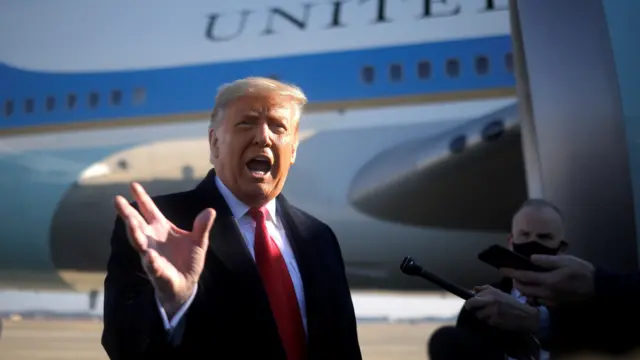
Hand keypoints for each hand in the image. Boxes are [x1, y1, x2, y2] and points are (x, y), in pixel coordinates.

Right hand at [114, 182, 215, 315]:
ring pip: (139, 243)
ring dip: (135, 233)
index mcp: (162, 229)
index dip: (141, 198)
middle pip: (137, 224)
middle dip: (127, 213)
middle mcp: (152, 240)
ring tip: (130, 223)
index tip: (133, 184)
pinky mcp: (157, 272)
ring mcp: (152, 255)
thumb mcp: (199, 241)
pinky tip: (149, 255)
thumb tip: (210, 211)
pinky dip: (151, 261)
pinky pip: (153, 266)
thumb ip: (202, 227)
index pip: (149, 210)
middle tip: (117, 200)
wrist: (186, 284)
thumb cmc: (188, 260)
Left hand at [464, 285, 538, 332]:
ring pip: (478, 314)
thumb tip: (473, 290)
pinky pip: (486, 321)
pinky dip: (490, 321)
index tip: (471, 303)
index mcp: (491, 291)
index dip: (471, 300)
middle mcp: (490, 299)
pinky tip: (497, 320)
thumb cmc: (512, 304)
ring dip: (482, 316)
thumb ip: (485, 290)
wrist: (526, 316)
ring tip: (491, 315)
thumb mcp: (500, 293)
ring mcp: (491, 310)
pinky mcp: (494, 320)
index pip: (473, 295)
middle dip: (470, 307)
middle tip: (473, 310)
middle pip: (470, 303)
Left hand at [500, 254, 595, 306]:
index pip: (523, 277)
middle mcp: (547, 293)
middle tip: (513, 273)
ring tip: (523, 279)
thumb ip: (546, 260)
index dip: (511, 272)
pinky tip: (536, 287)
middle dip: (515, 281)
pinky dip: (533, 294)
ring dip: (523, 288)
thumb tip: (530, 259)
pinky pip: (539, 300)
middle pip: (523, 289)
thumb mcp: (565, 260)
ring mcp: (551, 301)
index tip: (501, 268)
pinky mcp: (556, 305)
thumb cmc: (582, 271)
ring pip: (530, 296)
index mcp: (548, 281)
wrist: (599, 288)